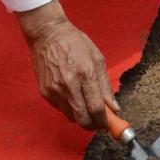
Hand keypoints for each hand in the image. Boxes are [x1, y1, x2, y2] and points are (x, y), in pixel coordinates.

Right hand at [18, 0, 115, 129]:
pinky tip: (72, 96)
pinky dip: (69, 108)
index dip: (105, 121)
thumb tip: (114, 108)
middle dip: (93, 125)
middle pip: (83, 119)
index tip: (109, 124)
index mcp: (86, 73)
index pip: (96, 108)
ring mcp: (55, 90)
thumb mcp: (97, 58)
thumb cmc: (75, 43)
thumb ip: (105, 85)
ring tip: (85, 105)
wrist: (47, 34)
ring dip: (81, 117)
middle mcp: (69, 84)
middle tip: (98, 120)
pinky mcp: (45, 92)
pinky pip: (60, 109)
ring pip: (71, 117)